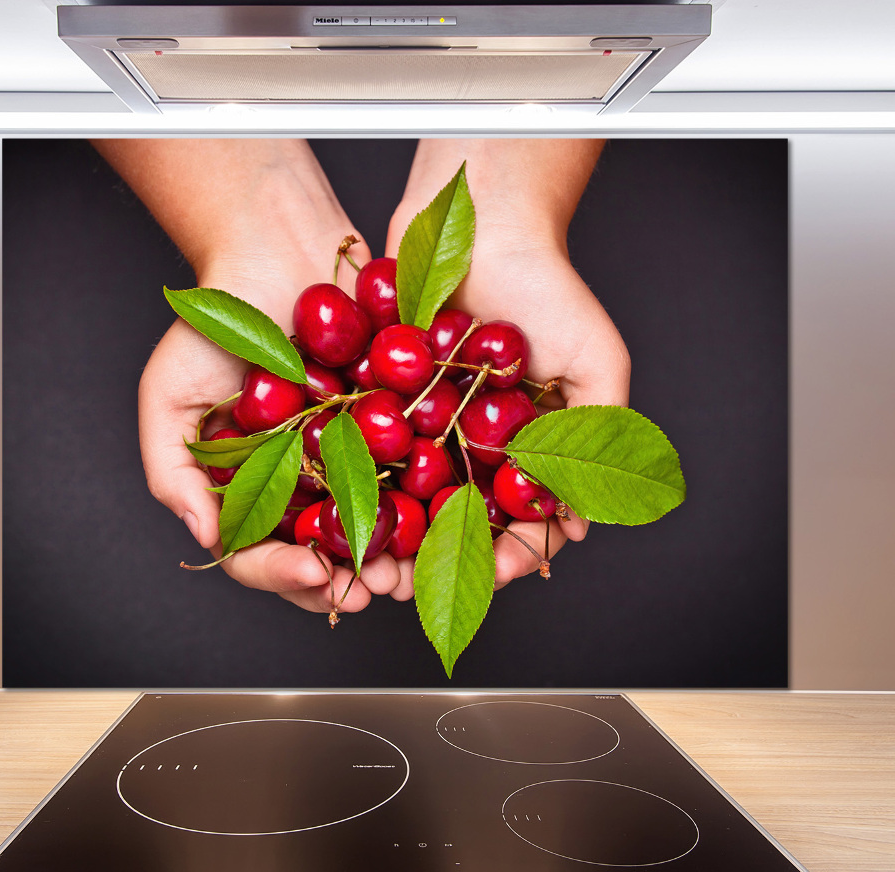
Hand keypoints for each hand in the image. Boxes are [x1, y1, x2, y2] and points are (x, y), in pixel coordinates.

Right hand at [95, 138, 403, 612]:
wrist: (283, 249)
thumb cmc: (219, 319)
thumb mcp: (170, 395)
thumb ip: (173, 472)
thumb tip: (206, 538)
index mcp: (247, 487)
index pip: (257, 553)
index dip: (282, 575)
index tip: (314, 574)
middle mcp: (299, 482)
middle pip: (319, 554)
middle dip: (346, 582)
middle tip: (373, 591)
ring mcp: (349, 459)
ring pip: (370, 529)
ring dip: (390, 559)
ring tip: (406, 573)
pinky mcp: (395, 429)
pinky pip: (411, 476)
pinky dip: (424, 504)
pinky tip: (438, 519)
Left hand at [385, 139, 630, 594]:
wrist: (481, 222)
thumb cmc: (550, 288)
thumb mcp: (597, 364)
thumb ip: (600, 439)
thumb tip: (580, 525)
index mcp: (524, 451)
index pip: (518, 522)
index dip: (508, 554)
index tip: (495, 572)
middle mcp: (472, 447)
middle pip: (453, 523)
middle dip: (433, 562)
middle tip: (411, 586)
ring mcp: (424, 427)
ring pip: (402, 500)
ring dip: (385, 539)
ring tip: (367, 564)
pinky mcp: (379, 400)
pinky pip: (364, 453)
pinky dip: (350, 484)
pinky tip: (335, 512)